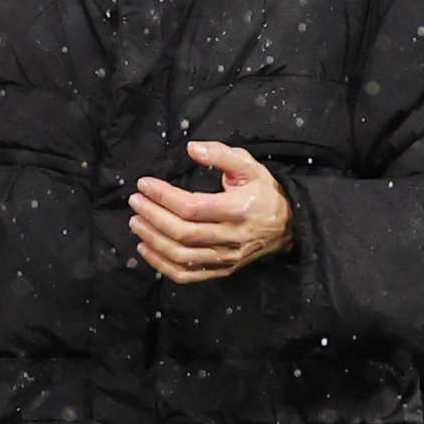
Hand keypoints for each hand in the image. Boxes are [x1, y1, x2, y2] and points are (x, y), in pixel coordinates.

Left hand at [132, 142, 293, 281]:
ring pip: (182, 256)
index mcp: (239, 209)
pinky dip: (162, 264)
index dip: (163, 196)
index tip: (144, 184)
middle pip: (183, 233)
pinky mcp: (222, 270)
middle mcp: (232, 237)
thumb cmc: (263, 192)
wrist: (288, 224)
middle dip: (153, 217)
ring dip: (153, 241)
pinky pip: (187, 275)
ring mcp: (227, 258)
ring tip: (136, 223)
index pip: (192, 207)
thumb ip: (221, 154)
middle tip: (135, 202)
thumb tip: (192, 148)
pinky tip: (146, 248)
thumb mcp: (249, 166)